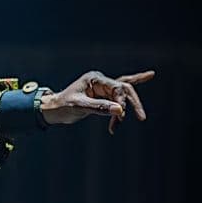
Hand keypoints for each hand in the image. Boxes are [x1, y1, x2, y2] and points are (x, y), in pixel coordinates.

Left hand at [39, 70, 154, 133]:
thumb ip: (99, 107)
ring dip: (124, 110)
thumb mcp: (79, 106)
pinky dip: (129, 97)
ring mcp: (102, 88)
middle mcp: (100, 81)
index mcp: (94, 79)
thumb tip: (120, 110)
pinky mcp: (102, 96)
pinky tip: (149, 76)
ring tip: (117, 126)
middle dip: (132, 103)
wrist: (53, 110)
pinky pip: (119, 95)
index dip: (121, 101)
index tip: (120, 115)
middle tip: (141, 117)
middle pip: (124, 88)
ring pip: (122, 95)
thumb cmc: (62, 106)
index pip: (116, 87)